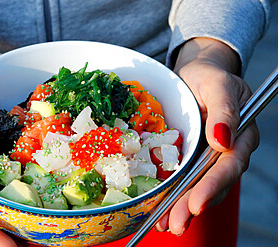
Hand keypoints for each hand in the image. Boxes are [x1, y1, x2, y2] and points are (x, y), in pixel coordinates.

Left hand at [154, 38, 259, 234]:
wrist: (193, 75)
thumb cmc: (208, 76)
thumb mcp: (217, 84)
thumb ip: (224, 109)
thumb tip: (223, 140)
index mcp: (240, 134)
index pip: (229, 165)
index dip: (213, 185)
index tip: (197, 203)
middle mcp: (226, 150)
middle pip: (212, 183)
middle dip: (193, 205)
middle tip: (175, 224)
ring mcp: (207, 156)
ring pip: (197, 186)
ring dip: (181, 207)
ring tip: (164, 224)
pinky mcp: (190, 156)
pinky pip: (183, 178)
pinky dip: (173, 194)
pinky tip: (160, 209)